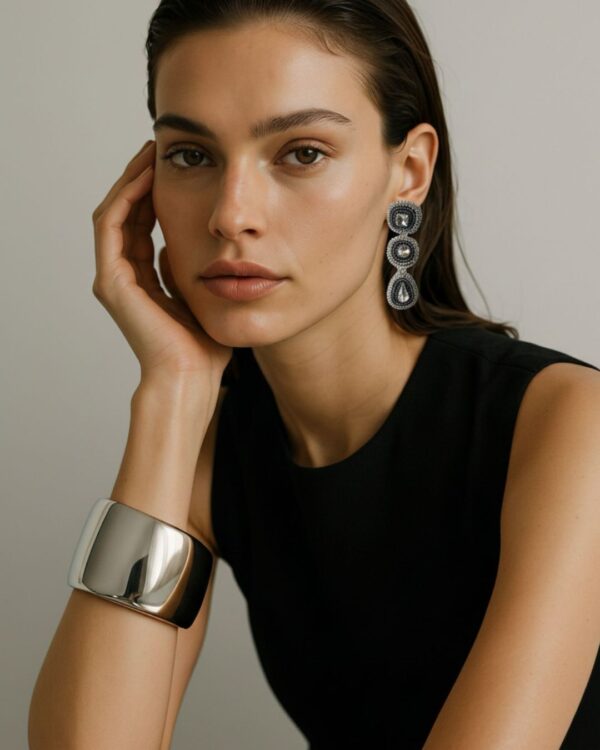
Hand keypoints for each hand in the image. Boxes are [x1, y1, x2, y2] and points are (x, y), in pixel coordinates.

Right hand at [91, 140, 231, 389]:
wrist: (193, 377)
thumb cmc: (204, 348)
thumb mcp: (202, 297)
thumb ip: (188, 271)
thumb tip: (188, 246)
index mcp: (143, 281)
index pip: (142, 226)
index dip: (154, 194)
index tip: (173, 168)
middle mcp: (123, 278)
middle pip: (125, 215)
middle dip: (139, 179)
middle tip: (157, 149)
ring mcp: (114, 279)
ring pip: (114, 214)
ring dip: (130, 181)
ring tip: (149, 153)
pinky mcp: (112, 282)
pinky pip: (113, 227)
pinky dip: (126, 199)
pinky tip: (145, 177)